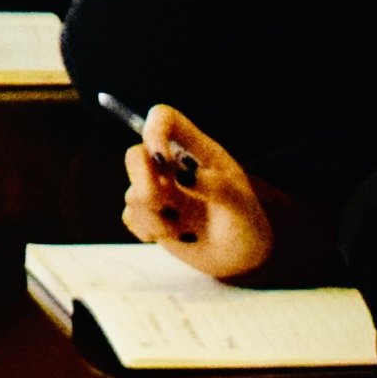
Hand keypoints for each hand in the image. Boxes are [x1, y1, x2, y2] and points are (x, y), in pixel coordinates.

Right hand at [119, 104, 272, 278]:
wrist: (240, 259)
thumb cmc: (246, 223)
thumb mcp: (242, 205)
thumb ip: (217, 187)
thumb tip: (182, 175)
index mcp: (196, 151)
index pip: (165, 119)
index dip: (154, 130)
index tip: (163, 160)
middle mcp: (172, 166)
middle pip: (135, 154)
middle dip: (142, 182)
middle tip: (162, 205)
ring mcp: (159, 190)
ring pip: (132, 193)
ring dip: (153, 217)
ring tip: (183, 233)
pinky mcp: (150, 215)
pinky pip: (130, 217)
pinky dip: (148, 230)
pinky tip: (173, 237)